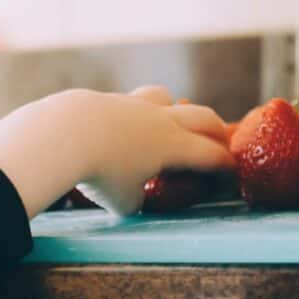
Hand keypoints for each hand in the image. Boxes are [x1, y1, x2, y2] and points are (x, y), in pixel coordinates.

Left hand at [0, 86, 233, 215]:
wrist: (65, 134)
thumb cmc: (100, 173)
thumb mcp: (123, 202)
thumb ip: (134, 200)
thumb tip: (132, 197)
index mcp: (174, 146)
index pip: (210, 154)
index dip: (225, 163)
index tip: (233, 168)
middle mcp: (160, 121)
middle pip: (201, 117)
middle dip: (215, 128)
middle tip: (222, 137)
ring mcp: (133, 105)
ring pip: (165, 97)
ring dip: (174, 108)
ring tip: (171, 119)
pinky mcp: (107, 99)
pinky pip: (130, 102)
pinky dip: (135, 113)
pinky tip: (122, 125)